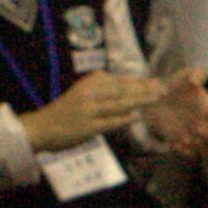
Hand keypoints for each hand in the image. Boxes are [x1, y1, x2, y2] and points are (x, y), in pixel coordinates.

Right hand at [19, 72, 159, 151]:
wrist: (42, 127)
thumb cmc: (66, 111)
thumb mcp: (84, 93)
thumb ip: (105, 90)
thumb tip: (133, 90)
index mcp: (90, 82)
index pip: (121, 80)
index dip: (141, 81)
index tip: (158, 81)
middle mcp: (90, 93)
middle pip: (123, 89)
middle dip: (145, 89)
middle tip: (164, 89)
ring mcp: (89, 110)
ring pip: (119, 103)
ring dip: (140, 100)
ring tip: (157, 98)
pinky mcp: (88, 126)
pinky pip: (110, 121)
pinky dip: (125, 118)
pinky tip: (138, 116)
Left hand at [145, 68, 207, 158]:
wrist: (154, 97)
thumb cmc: (175, 84)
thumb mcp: (186, 75)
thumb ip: (196, 75)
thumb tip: (195, 82)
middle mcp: (207, 125)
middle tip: (197, 128)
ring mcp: (195, 136)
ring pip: (206, 149)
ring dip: (197, 145)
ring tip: (184, 135)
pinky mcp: (183, 143)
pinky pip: (190, 154)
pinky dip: (185, 151)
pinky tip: (175, 141)